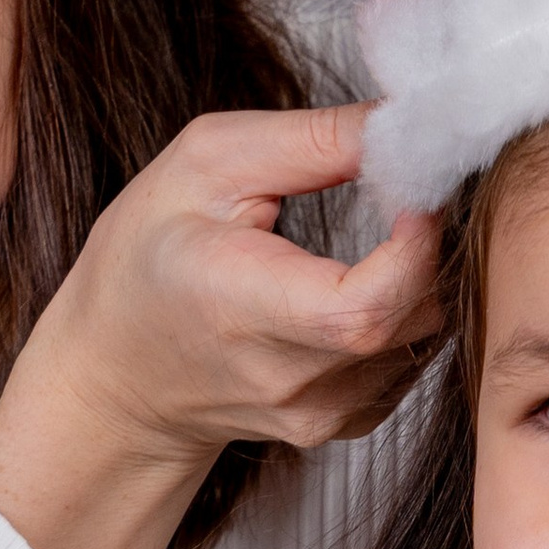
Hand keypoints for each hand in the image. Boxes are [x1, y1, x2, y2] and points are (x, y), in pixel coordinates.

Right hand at [0, 105, 440, 548]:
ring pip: (424, 336)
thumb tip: (410, 122)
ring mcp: (314, 414)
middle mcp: (283, 378)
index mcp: (239, 305)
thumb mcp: (207, 162)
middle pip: (412, 314)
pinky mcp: (337, 425)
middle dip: (430, 244)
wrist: (118, 370)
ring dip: (421, 277)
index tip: (416, 189)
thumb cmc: (150, 254)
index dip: (416, 245)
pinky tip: (361, 287)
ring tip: (377, 239)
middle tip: (404, 194)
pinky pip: (410, 361)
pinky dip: (406, 315)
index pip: (366, 306)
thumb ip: (316, 140)